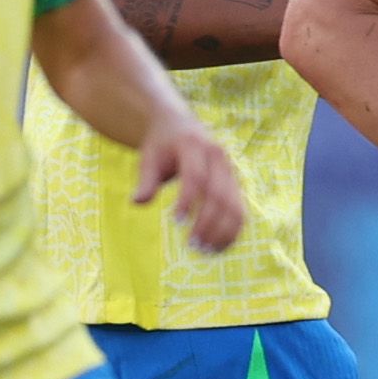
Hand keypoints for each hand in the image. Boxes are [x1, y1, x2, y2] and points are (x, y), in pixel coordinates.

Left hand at [134, 118, 244, 254]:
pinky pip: (240, 209)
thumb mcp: (148, 158)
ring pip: (234, 204)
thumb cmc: (161, 147)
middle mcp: (218, 157)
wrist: (180, 127)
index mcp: (194, 146)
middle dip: (208, 222)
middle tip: (192, 245)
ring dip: (223, 231)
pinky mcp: (235, 184)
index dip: (188, 199)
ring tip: (206, 251)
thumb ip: (146, 180)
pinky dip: (232, 231)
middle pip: (219, 194)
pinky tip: (219, 248)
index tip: (177, 222)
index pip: (196, 176)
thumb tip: (137, 202)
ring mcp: (230, 170)